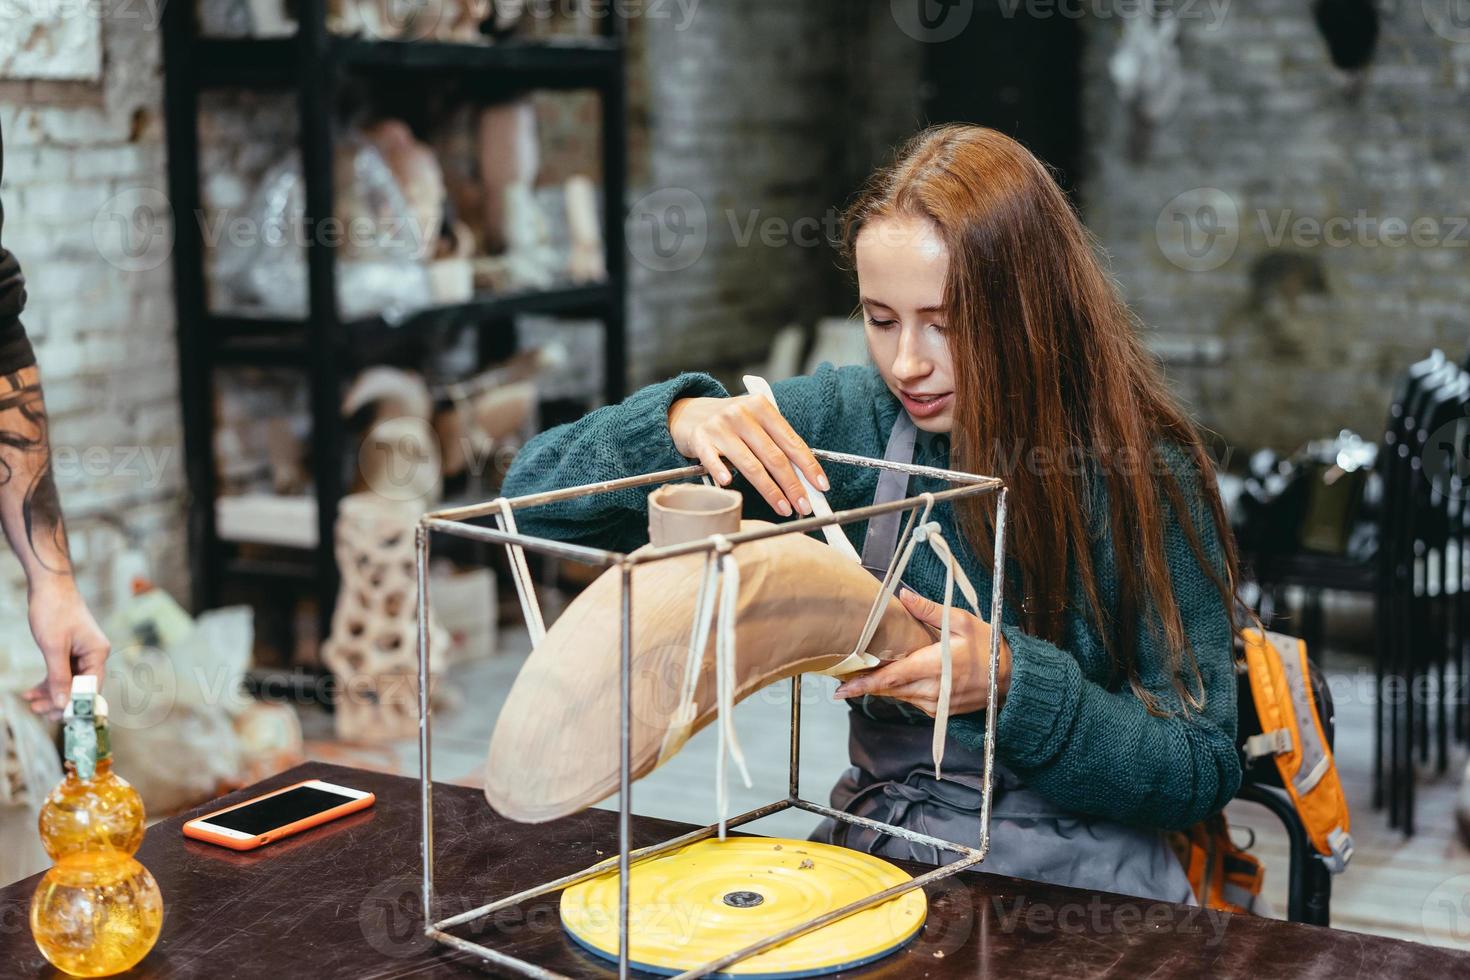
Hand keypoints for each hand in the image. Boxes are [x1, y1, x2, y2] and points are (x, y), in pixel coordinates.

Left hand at [22, 579, 109, 717]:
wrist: (49, 586)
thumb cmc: (54, 611)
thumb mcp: (53, 647)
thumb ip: (59, 677)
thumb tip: (62, 703)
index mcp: (98, 653)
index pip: (92, 688)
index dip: (76, 705)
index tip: (57, 717)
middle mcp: (94, 655)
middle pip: (81, 687)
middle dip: (60, 700)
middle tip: (39, 711)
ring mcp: (82, 652)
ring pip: (69, 681)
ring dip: (51, 693)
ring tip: (31, 703)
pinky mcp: (71, 650)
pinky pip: (62, 672)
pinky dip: (48, 682)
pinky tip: (31, 690)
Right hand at [668, 395, 828, 517]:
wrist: (688, 413)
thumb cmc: (729, 423)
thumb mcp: (755, 422)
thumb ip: (775, 443)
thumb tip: (804, 478)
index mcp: (762, 408)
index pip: (791, 441)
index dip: (809, 465)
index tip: (821, 485)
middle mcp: (742, 414)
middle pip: (774, 456)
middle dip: (793, 484)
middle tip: (805, 505)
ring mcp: (720, 426)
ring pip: (750, 464)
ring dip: (770, 490)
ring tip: (783, 507)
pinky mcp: (700, 438)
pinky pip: (712, 459)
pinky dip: (720, 471)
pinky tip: (729, 484)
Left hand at [833, 588, 1010, 716]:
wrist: (1012, 678)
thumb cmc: (989, 647)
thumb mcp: (962, 622)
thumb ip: (930, 611)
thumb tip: (905, 596)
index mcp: (934, 667)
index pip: (891, 678)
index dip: (864, 683)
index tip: (842, 688)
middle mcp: (932, 690)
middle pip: (889, 689)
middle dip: (865, 683)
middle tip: (842, 676)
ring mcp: (936, 704)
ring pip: (898, 695)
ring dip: (881, 686)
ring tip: (862, 674)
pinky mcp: (939, 710)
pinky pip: (911, 700)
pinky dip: (900, 690)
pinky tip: (895, 677)